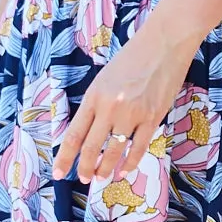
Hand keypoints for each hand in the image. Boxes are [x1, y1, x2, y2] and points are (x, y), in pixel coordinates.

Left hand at [53, 10, 199, 184]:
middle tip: (84, 178)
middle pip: (92, 148)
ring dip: (107, 169)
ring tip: (102, 177)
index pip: (74, 134)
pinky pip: (139, 148)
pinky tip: (125, 170)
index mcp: (94, 96)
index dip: (64, 157)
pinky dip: (130, 163)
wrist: (164, 43)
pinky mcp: (153, 117)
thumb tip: (90, 132)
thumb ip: (96, 104)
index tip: (57, 172)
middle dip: (86, 168)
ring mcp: (132, 114)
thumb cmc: (133, 57)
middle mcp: (110, 107)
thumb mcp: (105, 78)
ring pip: (115, 152)